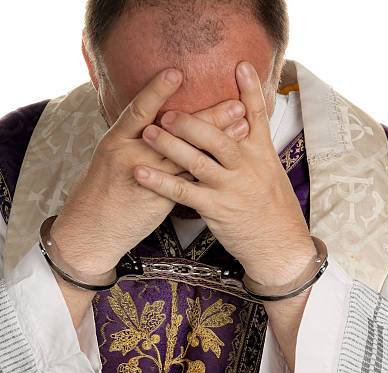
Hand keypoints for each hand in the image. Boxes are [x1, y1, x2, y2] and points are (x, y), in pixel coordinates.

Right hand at [51, 68, 248, 275]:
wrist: (92, 230)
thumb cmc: (102, 191)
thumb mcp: (110, 157)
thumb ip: (134, 139)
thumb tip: (162, 119)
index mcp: (115, 140)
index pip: (139, 110)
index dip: (157, 91)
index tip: (177, 73)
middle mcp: (130, 156)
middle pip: (173, 132)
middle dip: (206, 116)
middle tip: (234, 103)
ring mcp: (146, 179)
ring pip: (186, 155)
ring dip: (216, 141)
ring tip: (242, 128)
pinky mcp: (159, 199)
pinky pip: (187, 180)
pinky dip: (209, 167)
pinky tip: (229, 159)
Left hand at [134, 62, 315, 288]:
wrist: (280, 246)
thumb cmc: (273, 211)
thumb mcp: (271, 176)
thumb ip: (256, 152)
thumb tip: (244, 130)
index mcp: (262, 155)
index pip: (257, 116)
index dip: (249, 90)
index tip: (240, 65)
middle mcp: (247, 167)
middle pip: (218, 135)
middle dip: (192, 121)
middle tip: (167, 109)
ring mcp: (231, 187)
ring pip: (197, 160)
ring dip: (171, 144)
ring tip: (148, 131)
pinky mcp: (216, 208)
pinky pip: (182, 191)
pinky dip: (160, 181)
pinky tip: (141, 172)